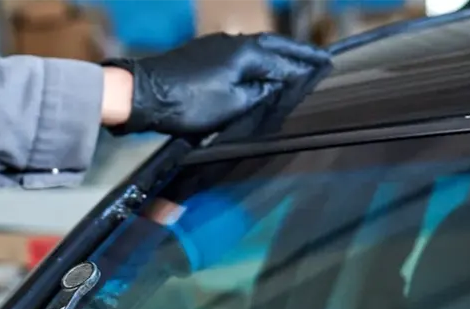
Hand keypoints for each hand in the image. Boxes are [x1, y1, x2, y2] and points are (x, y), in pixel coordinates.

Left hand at [102, 33, 331, 137]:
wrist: (143, 93)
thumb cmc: (187, 103)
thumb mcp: (231, 106)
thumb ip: (259, 94)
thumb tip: (275, 84)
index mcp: (247, 53)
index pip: (286, 61)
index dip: (307, 66)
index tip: (326, 66)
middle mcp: (235, 41)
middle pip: (274, 46)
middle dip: (297, 54)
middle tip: (317, 59)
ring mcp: (217, 44)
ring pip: (256, 48)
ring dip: (275, 55)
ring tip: (292, 65)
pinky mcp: (201, 51)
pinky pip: (238, 53)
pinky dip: (254, 60)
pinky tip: (256, 69)